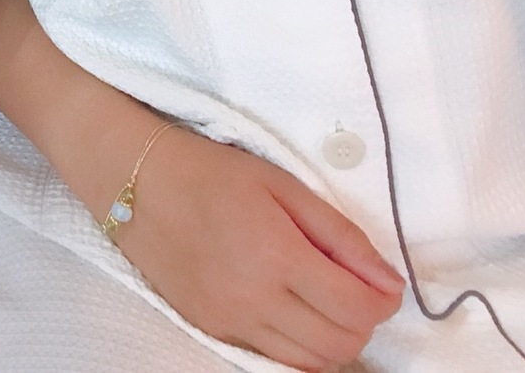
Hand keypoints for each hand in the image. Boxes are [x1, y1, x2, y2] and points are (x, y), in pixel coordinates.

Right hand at [110, 127, 404, 371]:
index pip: (358, 308)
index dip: (384, 299)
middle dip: (363, 322)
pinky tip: (290, 310)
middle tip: (355, 289)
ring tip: (324, 301)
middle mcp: (252, 298)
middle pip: (339, 345)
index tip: (381, 280)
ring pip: (308, 362)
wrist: (134, 180)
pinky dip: (295, 344)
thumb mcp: (282, 185)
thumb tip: (389, 280)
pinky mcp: (207, 327)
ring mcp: (226, 319)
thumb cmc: (209, 170)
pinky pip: (270, 356)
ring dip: (332, 339)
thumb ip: (340, 235)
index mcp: (276, 254)